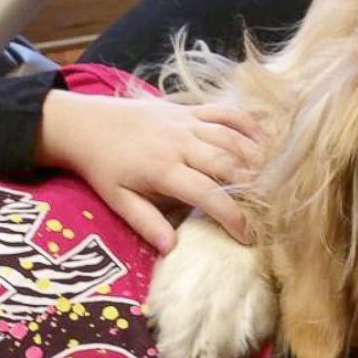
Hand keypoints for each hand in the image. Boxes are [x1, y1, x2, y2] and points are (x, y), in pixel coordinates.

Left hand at [35, 89, 263, 252]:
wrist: (84, 122)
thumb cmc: (103, 166)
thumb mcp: (117, 200)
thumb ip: (145, 222)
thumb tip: (171, 248)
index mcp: (162, 169)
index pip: (208, 193)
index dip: (232, 216)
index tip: (247, 236)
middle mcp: (179, 143)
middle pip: (228, 163)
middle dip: (253, 187)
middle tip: (268, 208)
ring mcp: (186, 122)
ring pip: (232, 137)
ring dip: (256, 158)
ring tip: (272, 180)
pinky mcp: (188, 109)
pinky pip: (225, 112)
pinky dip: (247, 125)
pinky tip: (263, 142)